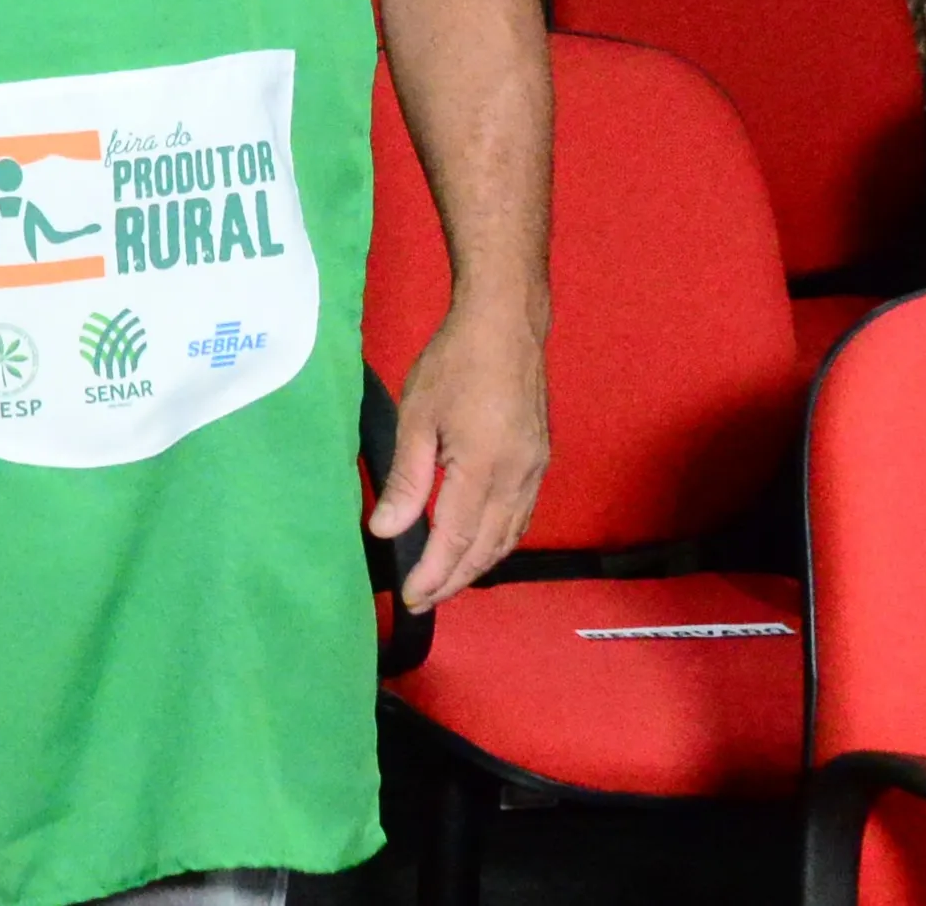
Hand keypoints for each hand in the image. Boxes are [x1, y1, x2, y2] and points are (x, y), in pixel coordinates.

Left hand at [368, 301, 548, 611]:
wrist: (506, 325)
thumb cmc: (454, 363)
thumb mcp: (417, 418)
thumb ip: (405, 480)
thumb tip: (386, 530)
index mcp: (483, 469)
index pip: (455, 539)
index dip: (433, 574)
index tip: (409, 596)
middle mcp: (517, 479)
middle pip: (486, 548)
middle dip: (453, 580)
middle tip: (421, 600)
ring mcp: (534, 472)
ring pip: (508, 538)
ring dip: (476, 566)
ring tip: (444, 582)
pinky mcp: (539, 461)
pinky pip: (520, 518)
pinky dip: (497, 542)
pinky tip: (478, 546)